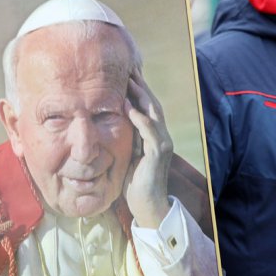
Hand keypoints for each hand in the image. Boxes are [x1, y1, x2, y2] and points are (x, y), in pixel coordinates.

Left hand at [123, 69, 172, 228]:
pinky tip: (128, 107)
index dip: (138, 90)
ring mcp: (162, 144)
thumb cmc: (134, 182)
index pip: (147, 106)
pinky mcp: (158, 154)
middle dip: (141, 86)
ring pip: (154, 113)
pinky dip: (139, 117)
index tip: (125, 75)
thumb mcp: (128, 153)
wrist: (146, 206)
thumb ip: (127, 137)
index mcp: (154, 135)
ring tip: (128, 81)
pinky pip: (150, 131)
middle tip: (128, 69)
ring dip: (141, 96)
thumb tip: (112, 120)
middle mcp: (162, 136)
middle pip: (153, 104)